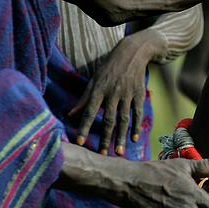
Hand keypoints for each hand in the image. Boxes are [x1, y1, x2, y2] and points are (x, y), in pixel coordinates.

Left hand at [69, 30, 157, 155]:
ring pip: (124, 119)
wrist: (133, 52)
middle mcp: (113, 93)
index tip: (81, 142)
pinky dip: (136, 126)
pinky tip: (134, 138)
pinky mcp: (139, 94)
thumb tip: (69, 115)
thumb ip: (83, 99)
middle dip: (106, 138)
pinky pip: (137, 113)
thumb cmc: (109, 67)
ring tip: (118, 152)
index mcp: (99, 89)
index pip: (90, 111)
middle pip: (109, 119)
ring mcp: (128, 94)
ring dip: (120, 136)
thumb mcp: (94, 80)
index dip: (85, 127)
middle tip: (103, 154)